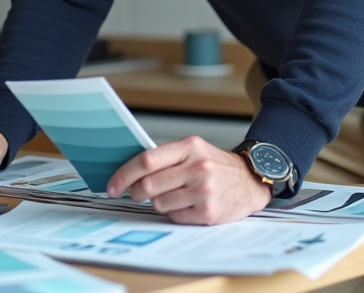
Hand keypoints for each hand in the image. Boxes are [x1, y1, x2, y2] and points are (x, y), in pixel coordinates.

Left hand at [107, 136, 271, 224]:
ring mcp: (204, 191)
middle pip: (148, 184)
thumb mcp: (194, 150)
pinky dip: (174, 213)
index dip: (124, 174)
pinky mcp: (208, 212)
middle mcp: (198, 167)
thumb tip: (130, 170)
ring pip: (159, 203)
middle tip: (133, 193)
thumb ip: (166, 157)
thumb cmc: (216, 165)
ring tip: (171, 196)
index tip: (113, 184)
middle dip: (134, 192)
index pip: (146, 160)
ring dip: (158, 203)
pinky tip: (185, 205)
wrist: (250, 181)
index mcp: (190, 147)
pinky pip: (175, 216)